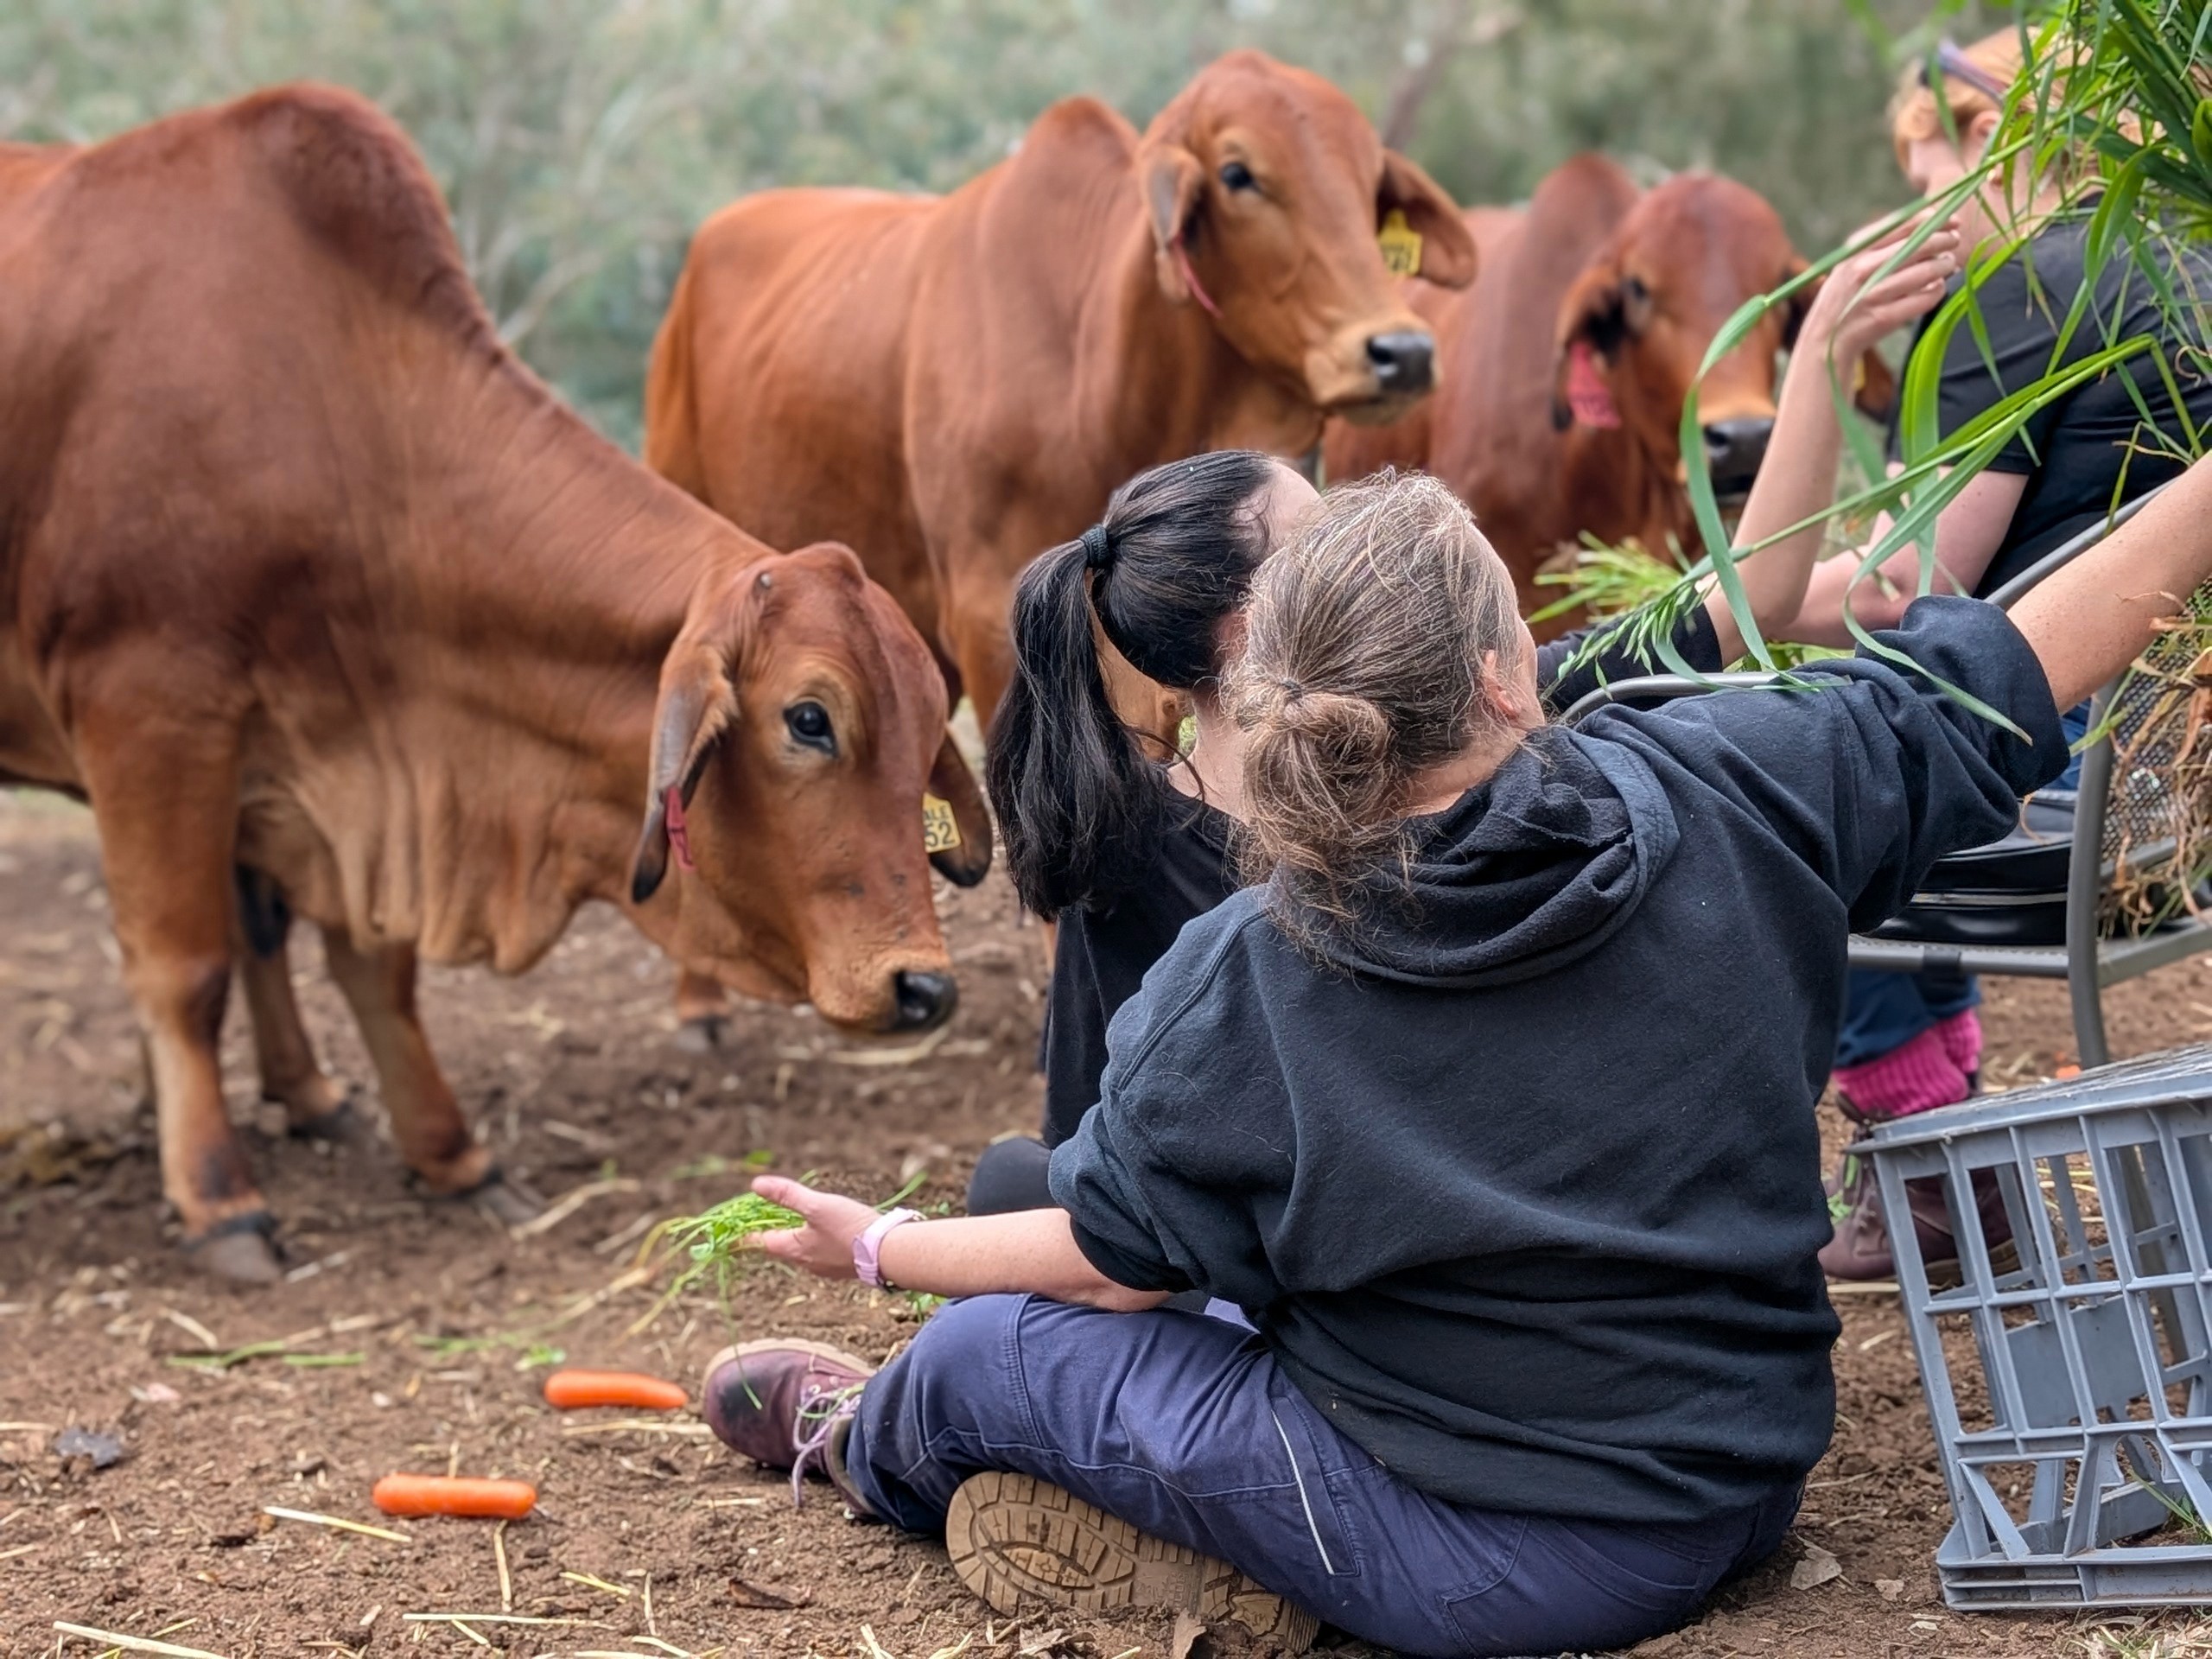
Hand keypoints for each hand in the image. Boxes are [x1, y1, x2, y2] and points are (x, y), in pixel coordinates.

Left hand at [749, 1175, 878, 1279]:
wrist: (889, 1252)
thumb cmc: (850, 1228)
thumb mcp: (816, 1206)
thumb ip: (787, 1195)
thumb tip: (756, 1185)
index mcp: (793, 1248)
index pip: (759, 1242)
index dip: (744, 1236)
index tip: (729, 1236)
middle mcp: (806, 1262)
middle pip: (780, 1246)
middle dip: (770, 1233)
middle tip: (761, 1221)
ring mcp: (824, 1267)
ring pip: (802, 1250)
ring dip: (795, 1236)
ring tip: (794, 1221)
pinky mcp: (842, 1267)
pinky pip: (820, 1253)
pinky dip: (815, 1241)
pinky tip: (827, 1232)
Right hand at [1799, 214, 1961, 366]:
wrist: (1825, 340)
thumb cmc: (1846, 295)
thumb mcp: (1852, 262)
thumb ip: (1883, 242)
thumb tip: (1932, 219)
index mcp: (1856, 250)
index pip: (1904, 224)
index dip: (1934, 219)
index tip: (1953, 221)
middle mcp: (1863, 269)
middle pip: (1919, 245)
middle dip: (1945, 240)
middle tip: (1954, 241)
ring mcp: (1873, 294)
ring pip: (1927, 271)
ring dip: (1945, 265)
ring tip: (1948, 265)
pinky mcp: (1884, 317)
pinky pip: (1925, 298)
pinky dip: (1937, 290)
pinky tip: (1937, 288)